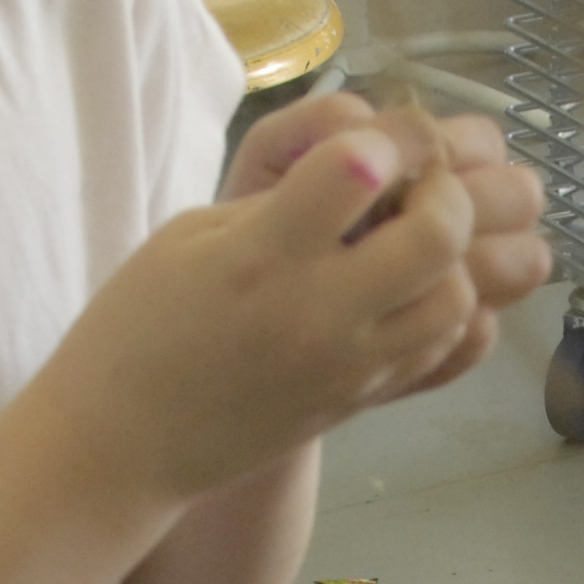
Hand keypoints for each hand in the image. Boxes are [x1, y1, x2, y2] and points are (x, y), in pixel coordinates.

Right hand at [33, 121, 491, 509]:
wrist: (126, 444)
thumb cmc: (140, 327)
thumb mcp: (190, 237)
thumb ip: (279, 205)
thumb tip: (357, 182)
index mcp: (263, 256)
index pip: (358, 168)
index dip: (383, 139)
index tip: (373, 141)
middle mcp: (318, 311)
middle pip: (438, 236)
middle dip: (443, 191)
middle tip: (416, 187)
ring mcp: (348, 365)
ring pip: (457, 301)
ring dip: (450, 259)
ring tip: (412, 243)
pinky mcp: (360, 401)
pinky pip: (440, 349)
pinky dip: (439, 309)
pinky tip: (403, 292)